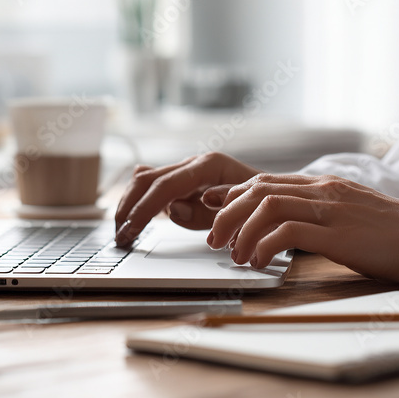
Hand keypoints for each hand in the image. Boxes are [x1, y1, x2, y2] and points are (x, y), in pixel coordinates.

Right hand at [114, 152, 260, 245]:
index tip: (129, 230)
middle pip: (148, 179)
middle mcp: (195, 162)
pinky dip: (140, 198)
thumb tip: (172, 209)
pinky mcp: (185, 179)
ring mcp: (188, 169)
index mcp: (208, 165)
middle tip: (119, 235)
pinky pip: (155, 184)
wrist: (279, 194)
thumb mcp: (239, 213)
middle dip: (129, 207)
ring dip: (130, 203)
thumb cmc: (263, 204)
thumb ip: (205, 214)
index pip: (165, 185)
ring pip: (147, 179)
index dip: (143, 209)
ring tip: (121, 228)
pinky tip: (131, 214)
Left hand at [205, 173, 398, 284]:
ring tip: (234, 255)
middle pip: (257, 190)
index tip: (210, 207)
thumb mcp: (351, 214)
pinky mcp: (339, 233)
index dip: (232, 193)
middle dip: (227, 213)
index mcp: (324, 185)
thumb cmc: (395, 235)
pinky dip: (264, 245)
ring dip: (241, 230)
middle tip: (213, 240)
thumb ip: (321, 213)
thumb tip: (291, 226)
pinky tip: (258, 262)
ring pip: (266, 206)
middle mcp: (323, 190)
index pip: (265, 180)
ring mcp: (331, 209)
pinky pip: (288, 232)